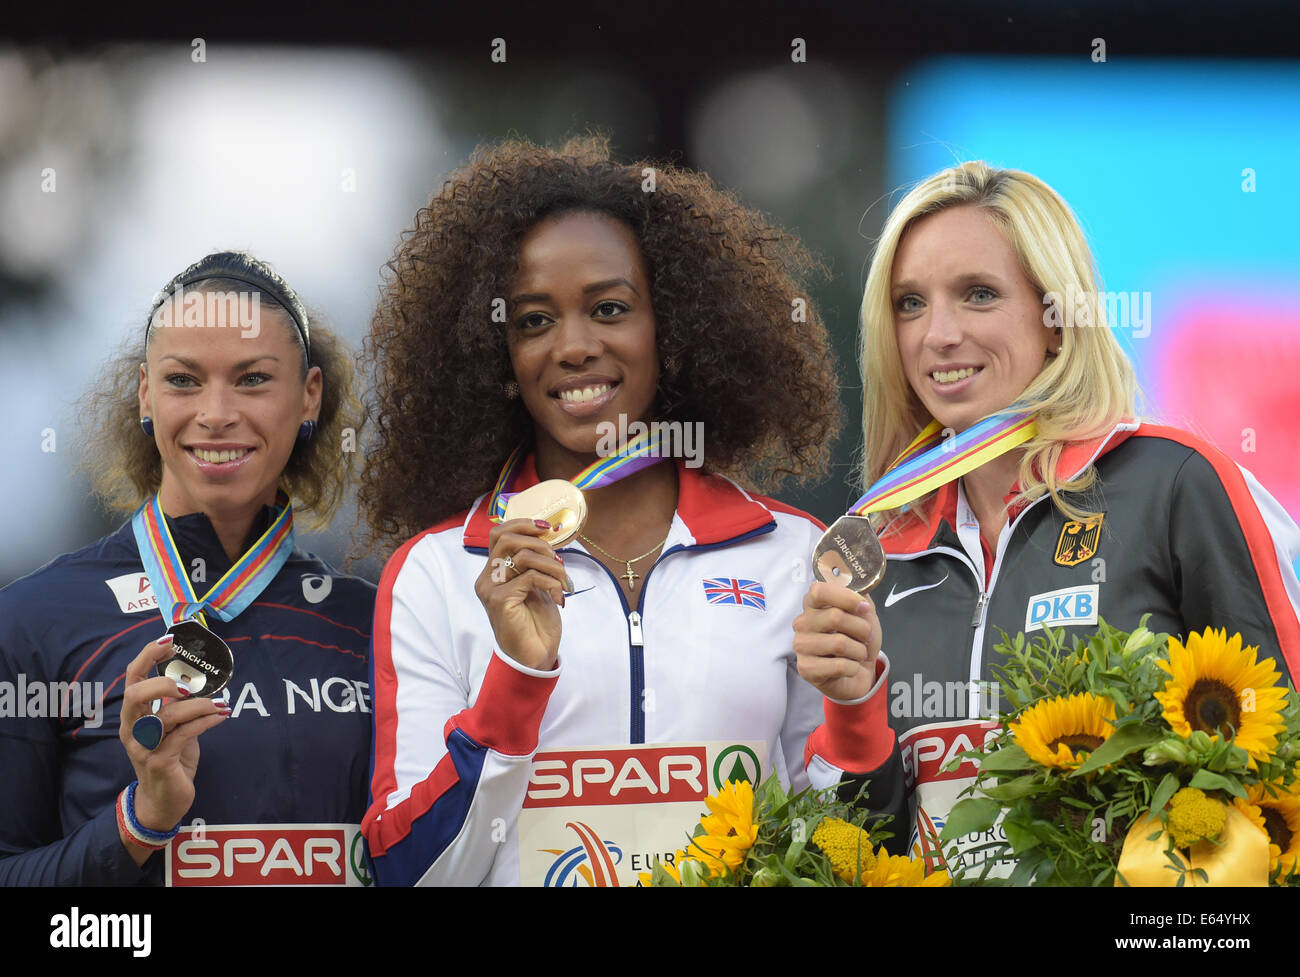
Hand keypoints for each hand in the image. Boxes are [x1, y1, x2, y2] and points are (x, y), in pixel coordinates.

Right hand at [117, 635, 228, 863]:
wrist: (163, 803)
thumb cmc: (169, 760)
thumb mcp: (172, 728)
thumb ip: (176, 705)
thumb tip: (193, 679)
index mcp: (133, 717)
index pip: (132, 679)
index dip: (147, 656)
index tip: (169, 640)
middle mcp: (132, 730)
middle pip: (135, 695)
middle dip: (162, 682)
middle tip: (189, 684)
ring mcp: (144, 747)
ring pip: (166, 716)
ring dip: (198, 705)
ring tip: (221, 702)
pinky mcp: (160, 762)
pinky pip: (185, 735)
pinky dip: (206, 721)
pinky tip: (222, 714)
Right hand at [474, 519, 566, 670]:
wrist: (535, 657)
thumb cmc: (536, 622)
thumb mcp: (537, 585)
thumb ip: (534, 563)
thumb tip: (546, 535)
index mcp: (493, 572)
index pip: (499, 534)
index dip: (523, 525)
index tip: (547, 528)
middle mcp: (486, 579)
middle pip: (506, 539)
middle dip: (539, 544)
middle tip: (558, 560)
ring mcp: (491, 589)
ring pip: (522, 556)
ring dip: (552, 566)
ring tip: (565, 581)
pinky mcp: (501, 600)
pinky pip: (530, 577)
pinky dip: (552, 583)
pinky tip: (560, 597)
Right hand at [793, 580, 882, 701]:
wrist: (858, 673)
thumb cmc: (857, 640)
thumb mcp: (863, 614)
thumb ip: (860, 597)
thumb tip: (860, 593)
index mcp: (812, 604)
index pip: (820, 591)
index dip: (846, 597)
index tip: (864, 608)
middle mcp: (802, 623)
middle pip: (835, 617)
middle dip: (862, 629)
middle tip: (867, 637)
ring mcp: (801, 646)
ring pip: (840, 644)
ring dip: (859, 651)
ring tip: (857, 654)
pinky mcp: (806, 668)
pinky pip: (840, 666)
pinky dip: (854, 668)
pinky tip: (849, 667)